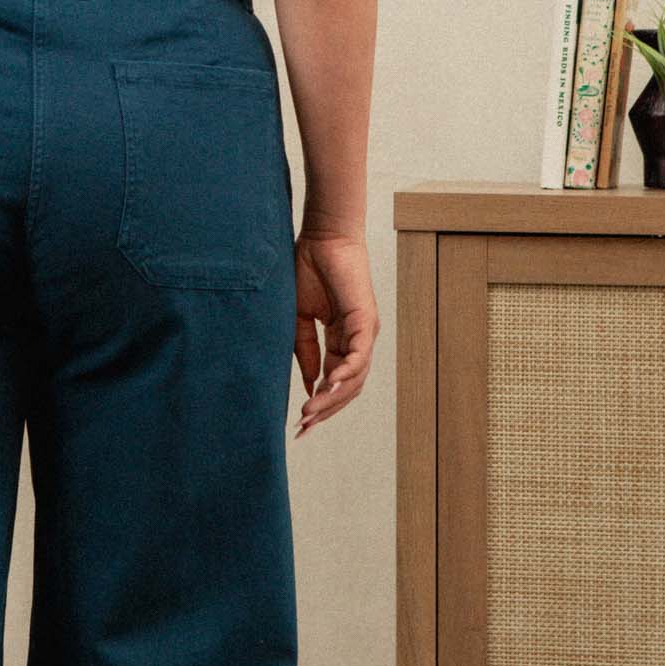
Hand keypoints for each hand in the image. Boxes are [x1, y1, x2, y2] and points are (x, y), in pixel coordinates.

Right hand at [291, 228, 378, 438]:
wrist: (321, 237)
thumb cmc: (308, 270)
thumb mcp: (298, 319)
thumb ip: (304, 351)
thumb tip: (309, 386)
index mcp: (341, 341)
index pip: (334, 382)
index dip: (319, 404)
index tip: (299, 425)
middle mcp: (357, 341)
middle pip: (348, 388)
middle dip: (326, 410)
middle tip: (304, 428)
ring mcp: (364, 332)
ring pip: (355, 378)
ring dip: (333, 397)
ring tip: (311, 411)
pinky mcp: (366, 319)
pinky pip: (358, 354)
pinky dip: (346, 372)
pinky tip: (329, 384)